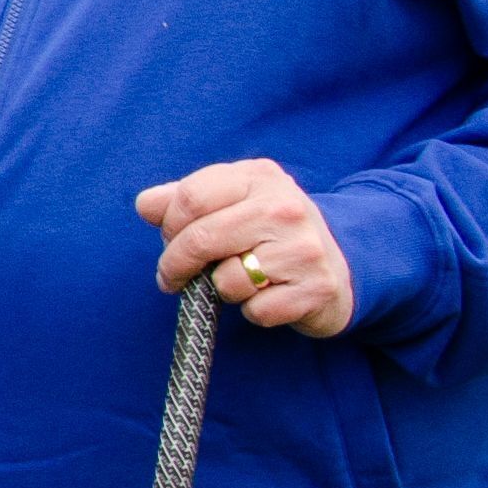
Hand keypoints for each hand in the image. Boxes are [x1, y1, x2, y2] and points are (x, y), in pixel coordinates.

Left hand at [136, 159, 353, 337]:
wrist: (341, 262)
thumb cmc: (271, 231)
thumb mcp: (233, 201)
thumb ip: (185, 199)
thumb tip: (146, 204)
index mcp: (260, 177)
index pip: (190, 198)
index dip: (168, 225)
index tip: (167, 240)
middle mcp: (285, 208)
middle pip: (200, 239)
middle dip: (175, 265)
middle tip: (172, 277)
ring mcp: (304, 248)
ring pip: (227, 281)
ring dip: (221, 289)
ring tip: (241, 279)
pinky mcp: (316, 288)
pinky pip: (256, 310)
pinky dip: (253, 310)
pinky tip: (269, 295)